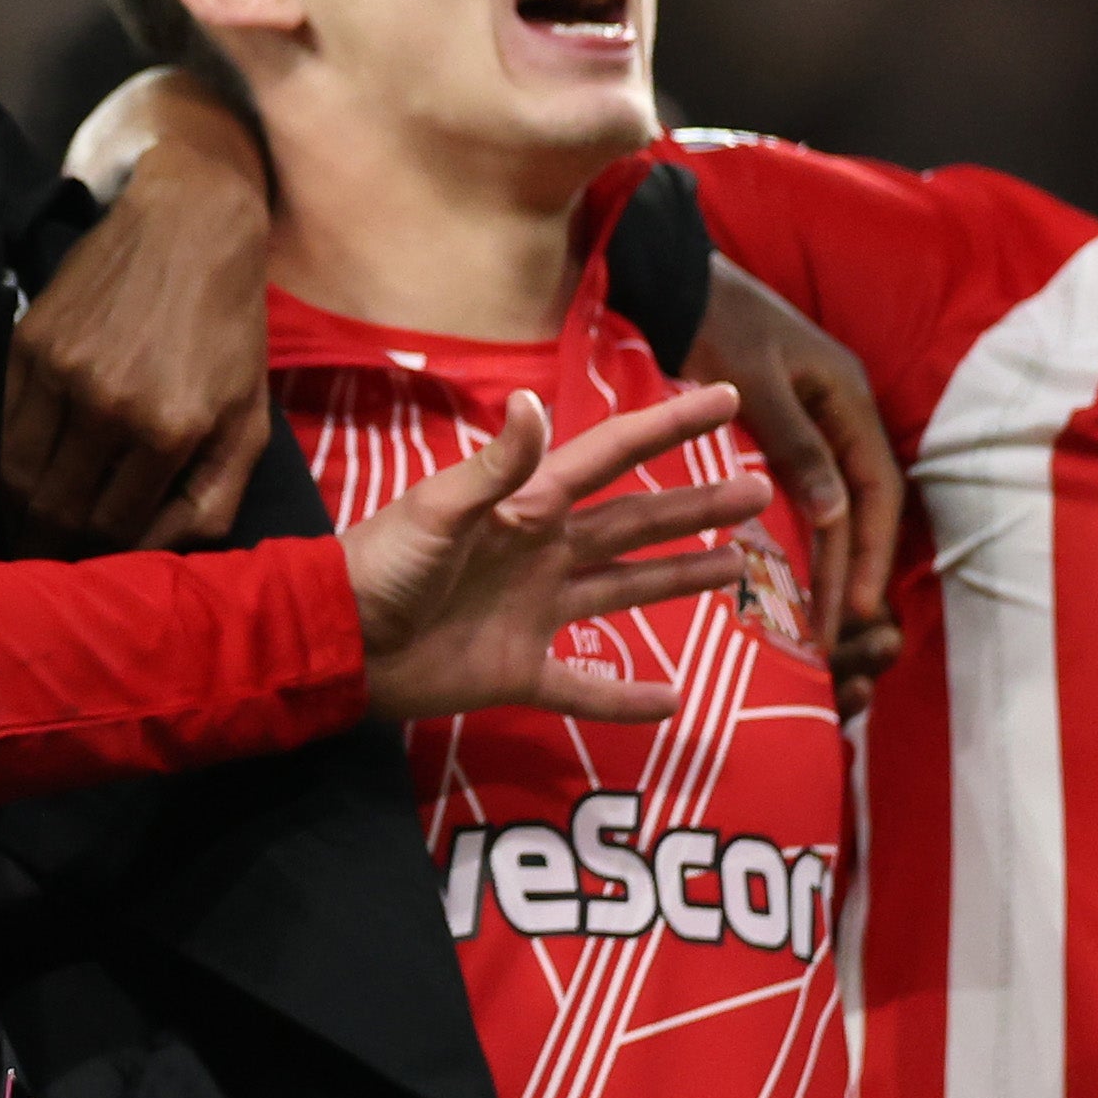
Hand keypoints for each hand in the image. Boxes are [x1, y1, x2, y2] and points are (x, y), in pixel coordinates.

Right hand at [8, 135, 274, 546]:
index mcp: (171, 429)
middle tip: (39, 565)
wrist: (188, 226)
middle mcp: (110, 404)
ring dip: (16, 513)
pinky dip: (6, 462)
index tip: (84, 573)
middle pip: (56, 509)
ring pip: (18, 475)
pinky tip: (18, 477)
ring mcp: (61, 371)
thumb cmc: (228, 330)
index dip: (95, 560)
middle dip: (45, 548)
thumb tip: (151, 559)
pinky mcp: (27, 343)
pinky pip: (3, 427)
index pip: (112, 528)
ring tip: (23, 530)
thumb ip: (212, 501)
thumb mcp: (248, 420)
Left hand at [344, 383, 767, 721]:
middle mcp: (542, 552)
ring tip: (739, 564)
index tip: (726, 397)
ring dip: (680, 577)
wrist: (335, 643)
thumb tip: (535, 401)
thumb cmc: (380, 567)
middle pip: (636, 522)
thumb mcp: (438, 511)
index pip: (612, 456)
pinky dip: (626, 698)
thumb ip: (496, 467)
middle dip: (697, 505)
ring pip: (625, 590)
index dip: (668, 426)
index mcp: (527, 506)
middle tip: (762, 491)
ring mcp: (535, 612)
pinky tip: (673, 700)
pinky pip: (585, 688)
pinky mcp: (520, 671)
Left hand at [690, 260, 904, 696]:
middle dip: (848, 568)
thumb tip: (838, 514)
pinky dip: (794, 534)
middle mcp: (836, 412)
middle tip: (834, 633)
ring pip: (829, 503)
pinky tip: (776, 576)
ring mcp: (806, 421)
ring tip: (813, 620)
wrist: (666, 272)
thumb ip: (793, 442)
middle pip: (857, 504)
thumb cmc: (709, 318)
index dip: (868, 550)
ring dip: (824, 559)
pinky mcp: (771, 430)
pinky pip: (796, 493)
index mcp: (845, 397)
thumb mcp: (751, 379)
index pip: (874, 489)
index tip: (856, 606)